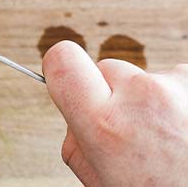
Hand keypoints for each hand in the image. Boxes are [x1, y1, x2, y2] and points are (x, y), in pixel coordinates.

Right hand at [43, 41, 187, 185]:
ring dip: (157, 102)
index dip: (60, 69)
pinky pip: (182, 84)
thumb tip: (76, 117)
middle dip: (116, 95)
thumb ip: (79, 143)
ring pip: (150, 79)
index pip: (62, 61)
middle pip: (109, 69)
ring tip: (176, 141)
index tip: (66, 77)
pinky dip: (183, 103)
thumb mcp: (104, 183)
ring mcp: (182, 86)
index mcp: (107, 125)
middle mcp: (146, 97)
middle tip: (135, 132)